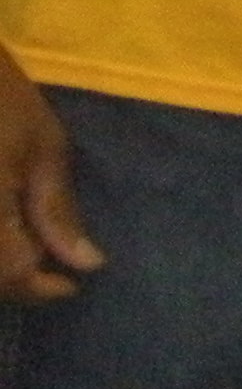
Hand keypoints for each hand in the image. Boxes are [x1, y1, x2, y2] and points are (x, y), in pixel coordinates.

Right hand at [0, 47, 101, 303]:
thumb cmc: (1, 99)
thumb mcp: (43, 147)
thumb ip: (58, 211)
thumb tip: (86, 264)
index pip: (8, 275)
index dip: (41, 290)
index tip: (72, 286)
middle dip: (17, 280)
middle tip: (53, 270)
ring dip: (0, 266)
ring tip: (29, 250)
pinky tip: (7, 231)